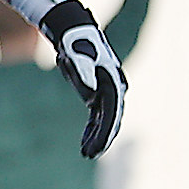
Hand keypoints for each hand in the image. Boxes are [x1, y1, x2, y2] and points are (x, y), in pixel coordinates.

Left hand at [38, 0, 126, 156]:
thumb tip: (92, 91)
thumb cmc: (76, 43)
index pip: (112, 111)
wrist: (74, 33)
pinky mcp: (97, 95)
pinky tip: (85, 143)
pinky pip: (97, 117)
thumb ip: (84, 72)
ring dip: (97, 137)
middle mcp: (114, 88)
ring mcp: (107, 92)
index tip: (98, 146)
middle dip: (102, 138)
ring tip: (87, 154)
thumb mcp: (77, 56)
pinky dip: (92, 129)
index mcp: (113, 80)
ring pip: (104, 120)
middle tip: (91, 155)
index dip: (106, 130)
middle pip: (111, 119)